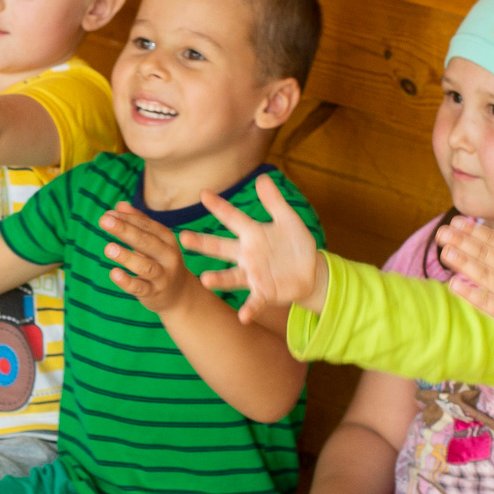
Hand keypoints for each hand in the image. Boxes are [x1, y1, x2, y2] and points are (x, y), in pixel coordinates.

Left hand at [100, 202, 200, 313]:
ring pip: (145, 266)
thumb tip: (120, 205)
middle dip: (125, 230)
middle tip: (104, 221)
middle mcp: (168, 257)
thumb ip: (138, 223)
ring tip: (108, 248)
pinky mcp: (154, 293)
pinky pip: (140, 288)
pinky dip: (127, 281)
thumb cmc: (160, 262)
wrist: (179, 295)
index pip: (147, 226)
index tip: (109, 214)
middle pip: (147, 242)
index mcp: (167, 240)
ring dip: (126, 257)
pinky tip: (113, 273)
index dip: (128, 219)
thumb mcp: (154, 242)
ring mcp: (162, 276)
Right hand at [186, 175, 327, 325]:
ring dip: (218, 279)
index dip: (220, 207)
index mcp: (252, 234)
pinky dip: (249, 309)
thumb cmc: (296, 244)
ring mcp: (253, 275)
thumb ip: (274, 202)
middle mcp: (246, 255)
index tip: (204, 194)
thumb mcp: (289, 220)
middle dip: (202, 243)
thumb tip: (261, 177)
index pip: (233, 218)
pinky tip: (243, 316)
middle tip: (183, 238)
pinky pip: (254, 301)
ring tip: (205, 279)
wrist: (310, 272)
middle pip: (220, 248)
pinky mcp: (264, 292)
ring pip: (231, 276)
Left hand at [438, 212, 493, 362]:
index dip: (474, 230)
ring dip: (463, 263)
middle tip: (441, 232)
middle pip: (485, 254)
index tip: (455, 222)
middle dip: (462, 242)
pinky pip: (484, 301)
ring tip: (444, 252)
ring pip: (483, 274)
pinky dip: (469, 293)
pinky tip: (453, 284)